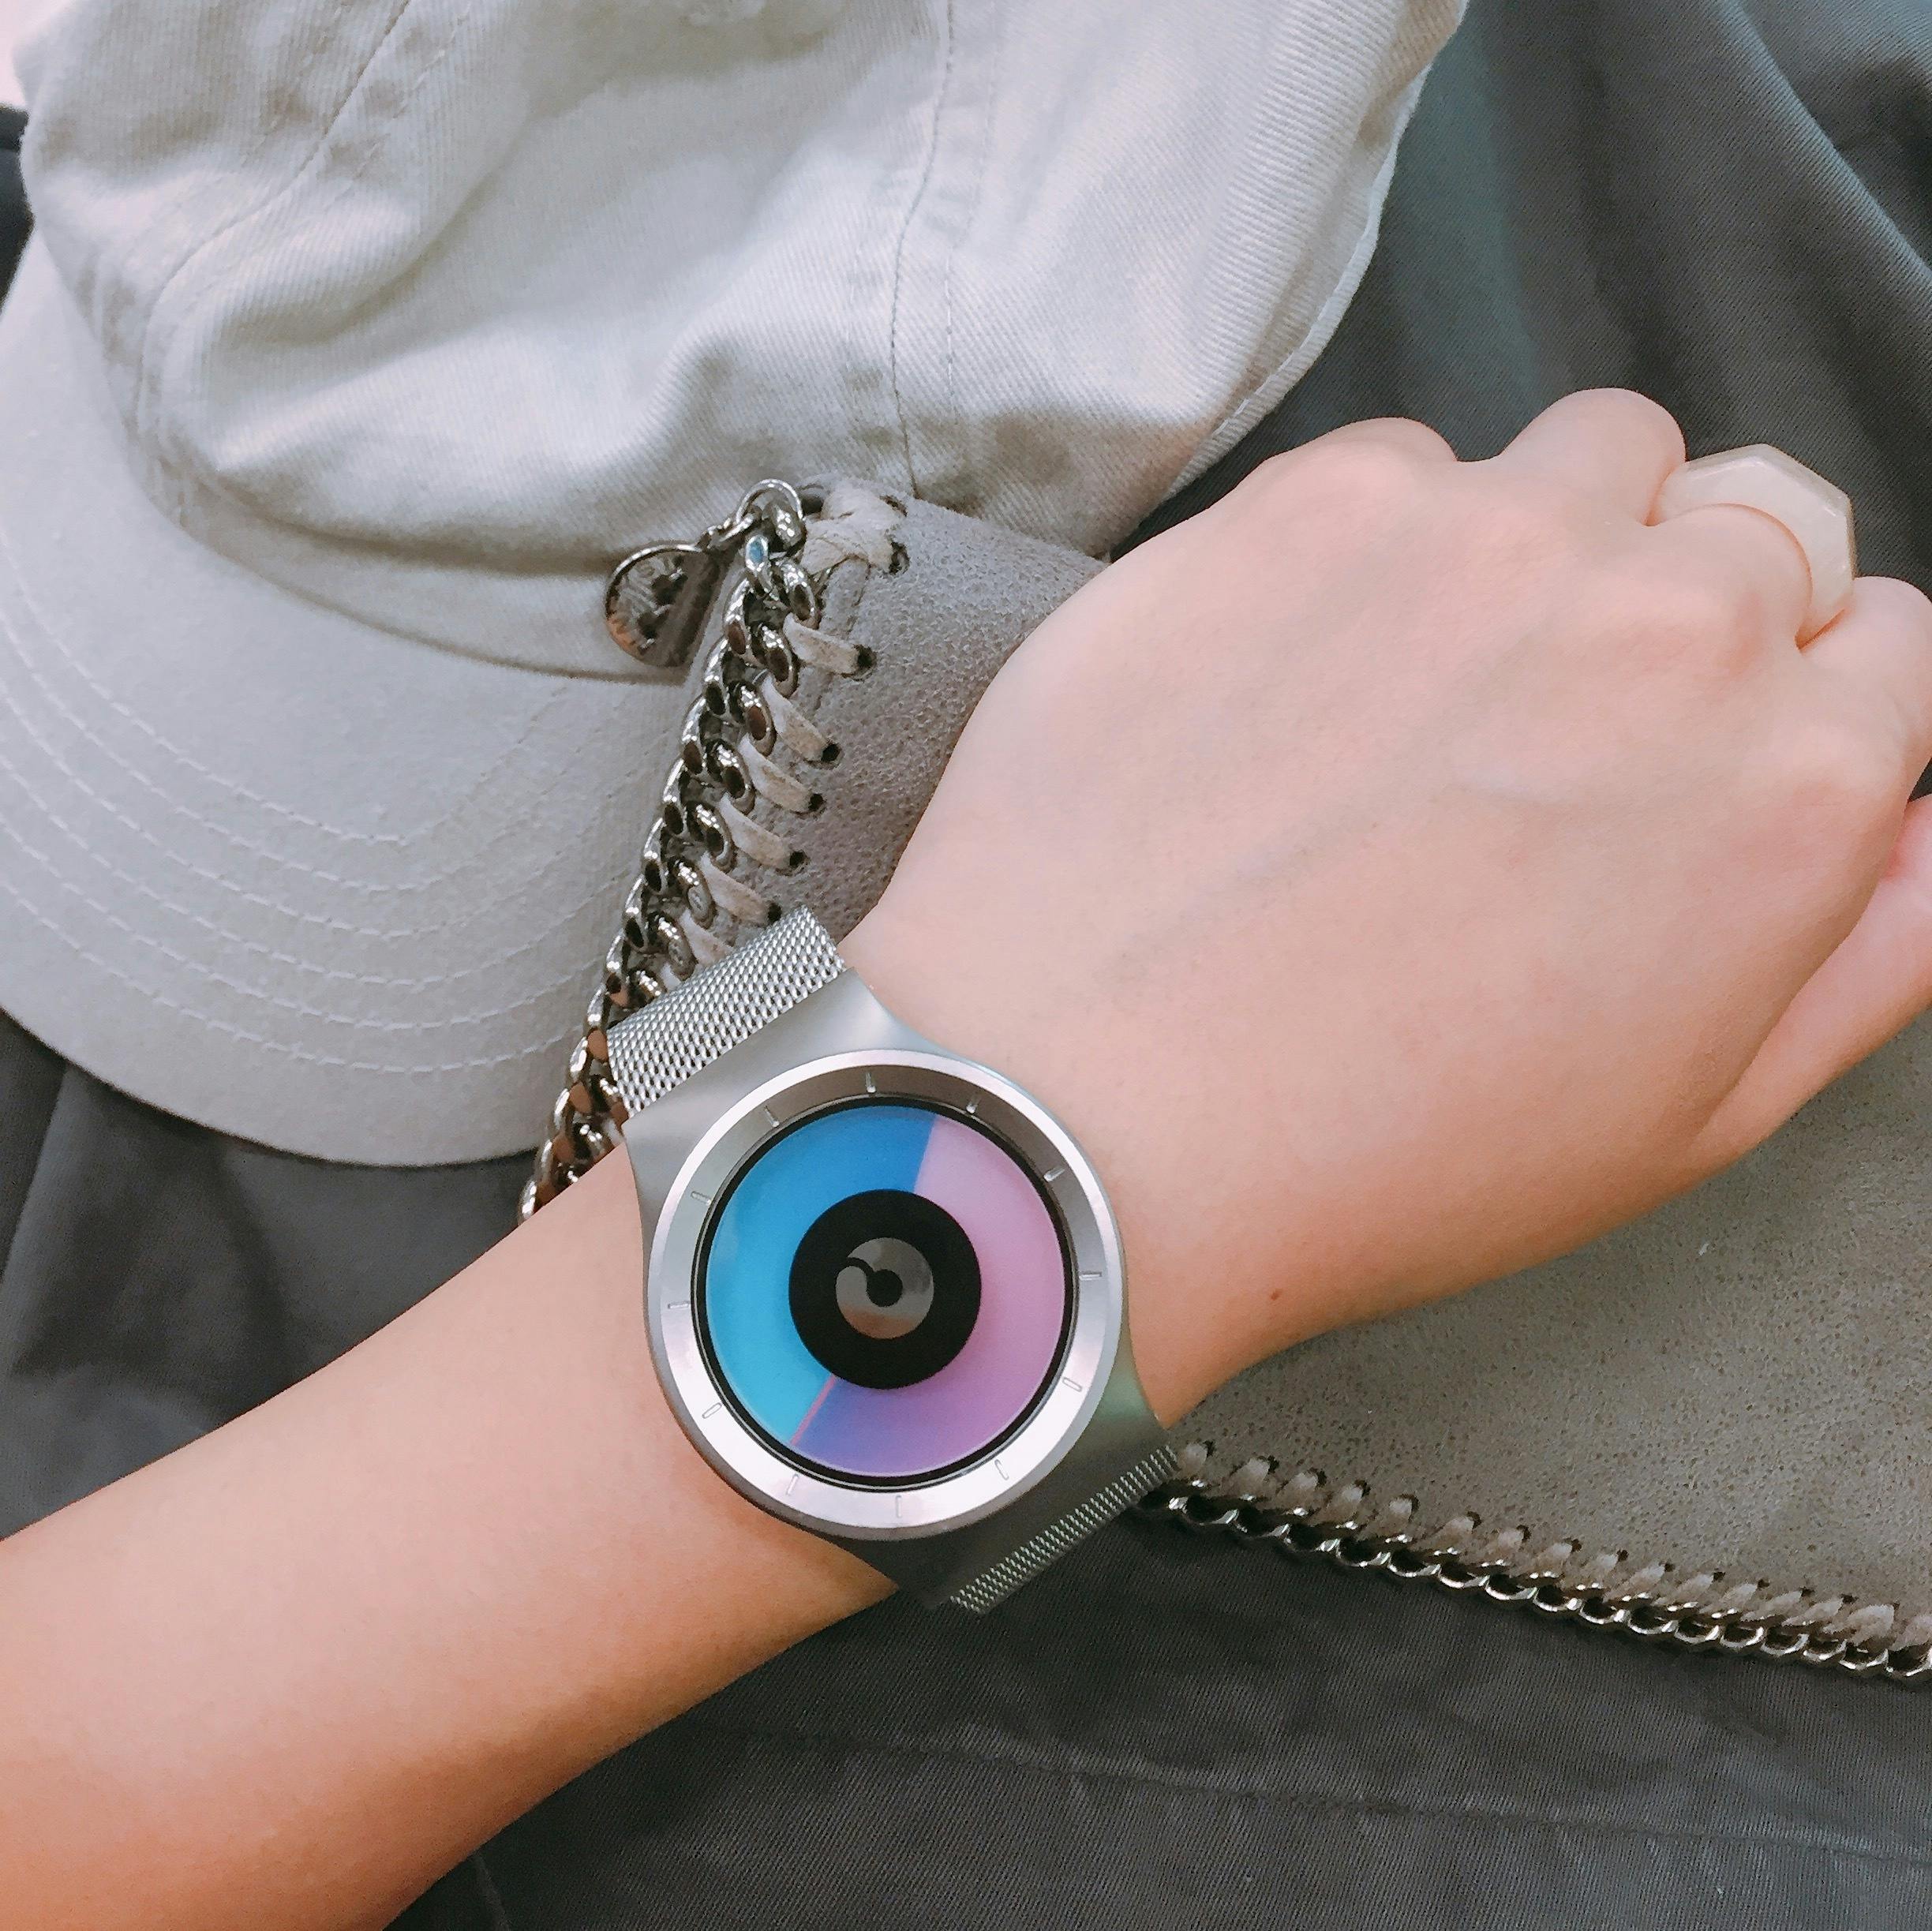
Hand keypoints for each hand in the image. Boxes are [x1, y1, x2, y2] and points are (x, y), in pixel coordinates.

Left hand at [843, 391, 1931, 1417]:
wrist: (1087, 1108)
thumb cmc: (1376, 1156)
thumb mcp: (1686, 1121)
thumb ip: (1866, 953)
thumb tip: (1931, 828)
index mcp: (1789, 781)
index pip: (1886, 643)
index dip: (1798, 705)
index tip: (1694, 766)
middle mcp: (1663, 623)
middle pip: (1760, 526)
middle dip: (1697, 610)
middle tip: (1553, 733)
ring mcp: (1477, 539)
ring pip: (1601, 456)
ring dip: (1562, 536)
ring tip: (1435, 677)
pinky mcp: (1303, 505)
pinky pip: (1406, 457)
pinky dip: (1386, 532)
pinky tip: (1300, 662)